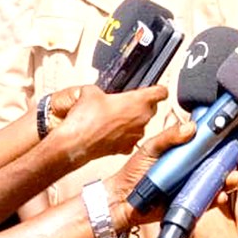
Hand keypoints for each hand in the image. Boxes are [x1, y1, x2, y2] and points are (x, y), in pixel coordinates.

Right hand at [50, 84, 166, 165]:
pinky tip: (111, 132)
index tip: (155, 89)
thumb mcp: (91, 92)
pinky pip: (130, 138)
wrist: (75, 142)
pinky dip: (124, 135)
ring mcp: (135, 135)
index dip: (158, 89)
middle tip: (127, 103)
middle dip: (142, 104)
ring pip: (141, 124)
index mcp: (138, 101)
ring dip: (132, 120)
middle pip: (151, 108)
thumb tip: (98, 92)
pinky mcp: (126, 148)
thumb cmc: (86, 119)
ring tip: (115, 118)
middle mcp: (141, 118)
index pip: (161, 92)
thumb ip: (102, 89)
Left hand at [102, 124, 237, 228]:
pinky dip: (218, 198)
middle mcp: (196, 167)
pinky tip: (220, 195)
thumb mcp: (151, 148)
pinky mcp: (192, 203)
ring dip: (233, 178)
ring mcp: (196, 185)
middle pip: (226, 161)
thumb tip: (192, 126)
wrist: (122, 200)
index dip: (231, 139)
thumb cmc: (135, 171)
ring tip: (233, 176)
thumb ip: (170, 136)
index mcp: (189, 151)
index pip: (215, 142)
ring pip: (222, 181)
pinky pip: (211, 201)